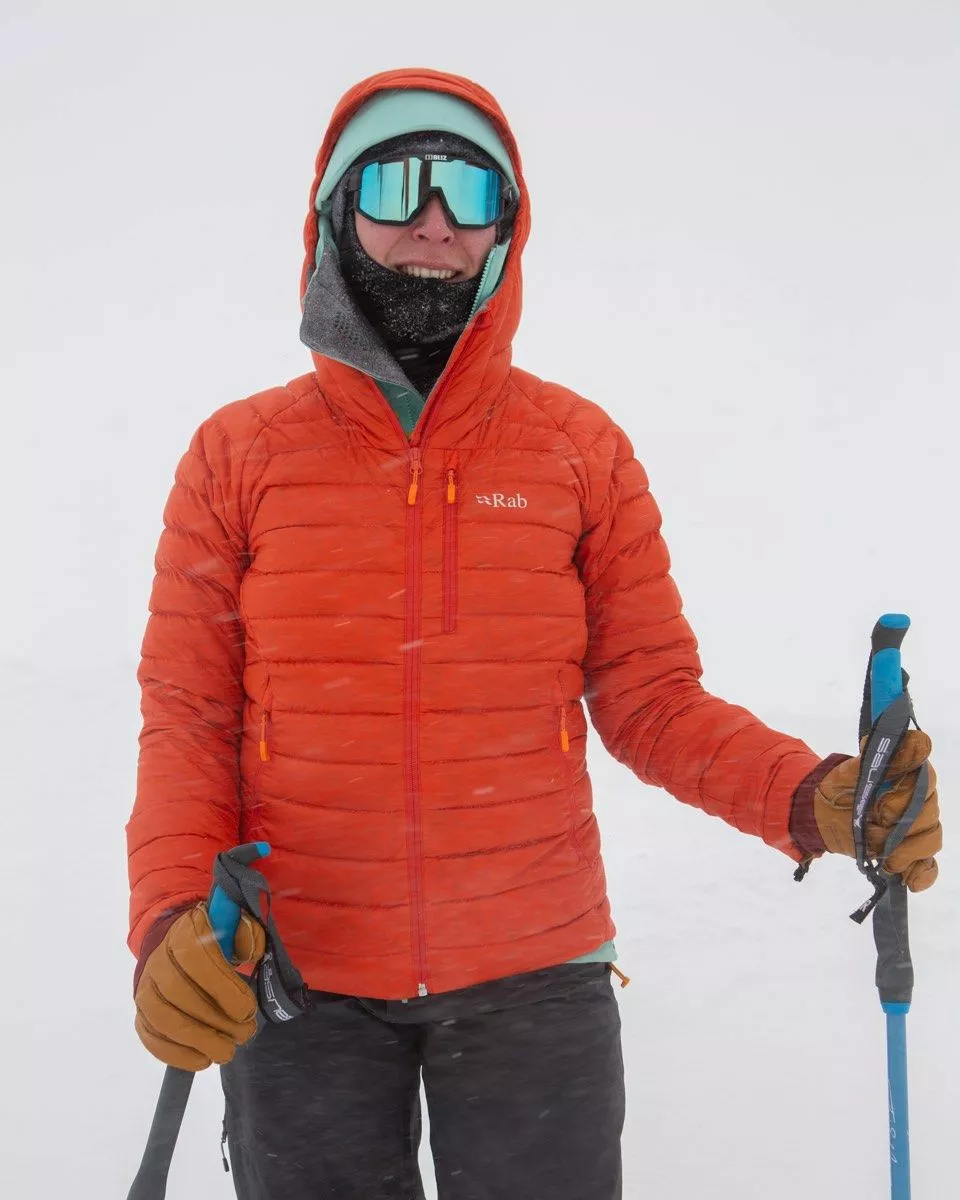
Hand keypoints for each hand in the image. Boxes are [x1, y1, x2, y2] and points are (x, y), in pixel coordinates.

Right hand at [134, 905, 265, 1069]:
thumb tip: (251, 951)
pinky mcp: (140, 1012)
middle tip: (243, 1036)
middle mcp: (158, 959)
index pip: (197, 960)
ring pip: (162, 1019)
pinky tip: (201, 1060)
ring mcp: (145, 987)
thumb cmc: (215, 939)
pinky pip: (150, 1036)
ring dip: (196, 1041)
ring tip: (225, 1052)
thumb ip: (246, 936)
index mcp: (184, 932)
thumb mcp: (235, 927)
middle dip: (215, 1021)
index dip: (223, 989)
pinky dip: (175, 1054)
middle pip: (179, 994)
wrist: (175, 944)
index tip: (246, 1012)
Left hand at [794, 731, 940, 891]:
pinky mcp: (909, 851)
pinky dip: (922, 874)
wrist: (821, 813)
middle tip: (876, 827)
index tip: (883, 807)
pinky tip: (910, 881)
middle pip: (930, 812)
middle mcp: (916, 799)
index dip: (908, 794)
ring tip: (886, 858)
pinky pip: (928, 865)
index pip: (927, 779)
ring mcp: (915, 826)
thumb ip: (877, 756)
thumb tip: (903, 739)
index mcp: (906, 774)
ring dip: (911, 851)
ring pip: (932, 838)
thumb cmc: (839, 786)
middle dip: (905, 825)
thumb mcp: (851, 770)